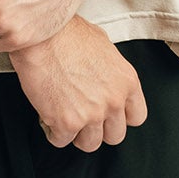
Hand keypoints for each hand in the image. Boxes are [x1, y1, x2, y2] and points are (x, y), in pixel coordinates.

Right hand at [6, 17, 147, 151]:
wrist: (42, 35)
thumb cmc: (67, 33)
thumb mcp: (103, 45)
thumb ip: (110, 70)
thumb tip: (103, 75)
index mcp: (127, 81)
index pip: (136, 117)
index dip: (119, 117)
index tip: (108, 114)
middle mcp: (113, 100)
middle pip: (115, 136)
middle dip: (98, 129)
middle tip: (83, 116)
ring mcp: (91, 114)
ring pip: (89, 144)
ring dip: (75, 133)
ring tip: (63, 116)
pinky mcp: (66, 123)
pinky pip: (61, 141)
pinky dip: (52, 131)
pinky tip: (47, 114)